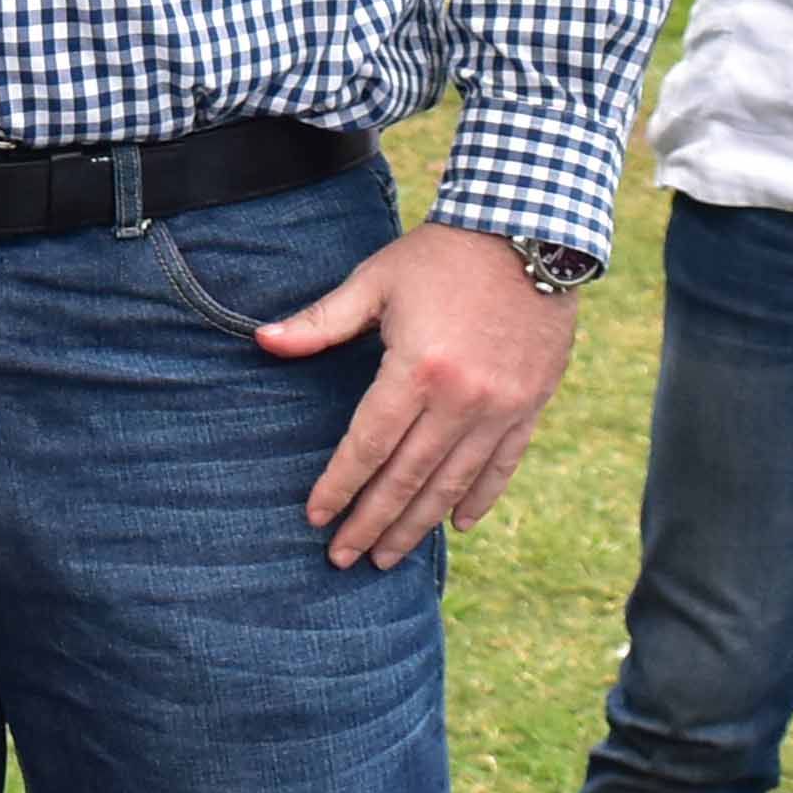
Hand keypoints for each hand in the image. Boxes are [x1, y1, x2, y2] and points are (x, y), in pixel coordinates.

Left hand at [256, 222, 577, 569]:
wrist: (529, 233)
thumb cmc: (441, 255)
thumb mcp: (376, 280)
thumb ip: (322, 320)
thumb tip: (262, 341)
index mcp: (416, 369)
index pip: (368, 445)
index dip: (339, 485)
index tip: (316, 517)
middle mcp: (461, 400)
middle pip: (407, 478)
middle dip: (371, 523)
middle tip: (342, 558)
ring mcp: (500, 408)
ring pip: (452, 484)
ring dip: (417, 525)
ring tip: (387, 558)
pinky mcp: (529, 407)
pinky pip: (502, 466)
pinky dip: (479, 499)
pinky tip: (457, 526)